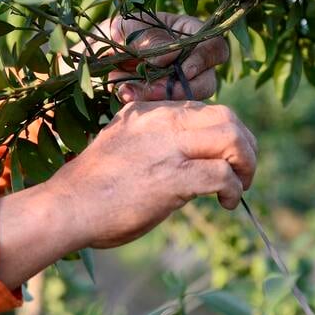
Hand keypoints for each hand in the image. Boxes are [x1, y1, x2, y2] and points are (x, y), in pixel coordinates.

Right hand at [46, 101, 256, 247]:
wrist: (67, 206)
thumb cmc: (92, 183)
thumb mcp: (123, 142)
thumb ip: (153, 138)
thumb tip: (187, 151)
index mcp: (150, 111)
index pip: (204, 108)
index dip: (224, 132)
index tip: (225, 155)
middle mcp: (162, 121)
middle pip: (227, 116)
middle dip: (245, 144)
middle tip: (244, 171)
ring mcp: (169, 147)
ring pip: (232, 137)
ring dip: (247, 163)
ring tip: (240, 185)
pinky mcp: (173, 178)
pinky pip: (222, 174)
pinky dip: (234, 189)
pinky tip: (227, 202)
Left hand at [108, 13, 228, 101]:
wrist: (92, 56)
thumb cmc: (115, 32)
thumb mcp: (128, 27)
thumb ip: (150, 38)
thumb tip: (170, 57)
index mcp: (189, 34)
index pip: (214, 46)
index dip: (204, 59)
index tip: (183, 69)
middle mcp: (190, 61)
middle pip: (208, 79)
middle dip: (183, 88)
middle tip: (156, 90)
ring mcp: (179, 85)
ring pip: (189, 100)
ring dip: (163, 99)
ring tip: (132, 92)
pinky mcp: (164, 102)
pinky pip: (166, 110)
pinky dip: (145, 104)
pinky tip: (124, 94)